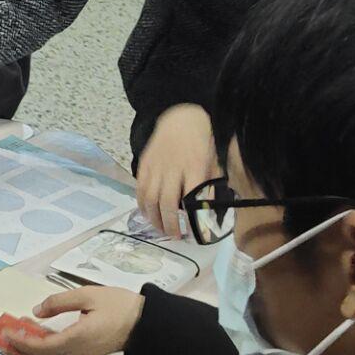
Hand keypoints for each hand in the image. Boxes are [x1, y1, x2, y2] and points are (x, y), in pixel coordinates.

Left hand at [2, 287, 144, 354]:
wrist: (146, 324)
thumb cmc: (120, 306)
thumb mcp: (89, 296)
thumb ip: (60, 301)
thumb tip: (37, 311)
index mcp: (77, 339)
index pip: (41, 347)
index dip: (21, 342)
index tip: (7, 332)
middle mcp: (76, 352)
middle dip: (19, 350)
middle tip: (3, 338)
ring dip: (29, 351)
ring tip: (15, 334)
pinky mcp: (84, 353)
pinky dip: (42, 349)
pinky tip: (36, 334)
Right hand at [136, 104, 216, 237]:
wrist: (181, 118)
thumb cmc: (203, 142)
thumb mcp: (215, 162)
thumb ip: (211, 186)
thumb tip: (210, 211)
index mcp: (195, 167)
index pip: (191, 198)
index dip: (189, 219)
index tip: (192, 232)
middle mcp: (173, 168)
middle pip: (166, 203)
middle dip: (169, 224)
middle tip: (174, 236)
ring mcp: (156, 166)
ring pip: (150, 199)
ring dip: (154, 218)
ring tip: (160, 229)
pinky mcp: (144, 165)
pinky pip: (140, 189)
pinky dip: (142, 205)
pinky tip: (148, 214)